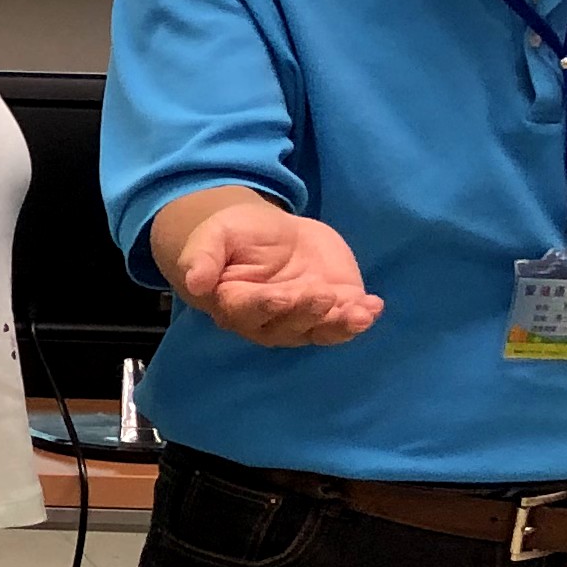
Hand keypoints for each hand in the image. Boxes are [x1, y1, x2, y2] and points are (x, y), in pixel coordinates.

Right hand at [170, 198, 382, 347]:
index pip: (248, 311)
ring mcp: (302, 320)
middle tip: (321, 293)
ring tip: (361, 312)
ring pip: (319, 331)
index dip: (265, 305)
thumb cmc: (235, 235)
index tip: (281, 296)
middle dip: (307, 311)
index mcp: (234, 304)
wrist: (268, 235)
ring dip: (340, 325)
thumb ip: (202, 257)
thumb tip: (193, 282)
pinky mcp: (330, 311)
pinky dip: (361, 318)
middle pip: (287, 325)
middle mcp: (268, 322)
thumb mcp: (215, 235)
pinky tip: (373, 306)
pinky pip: (344, 323)